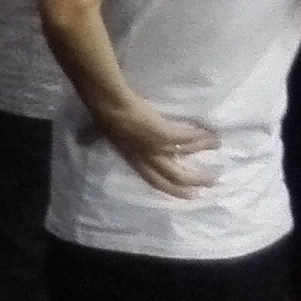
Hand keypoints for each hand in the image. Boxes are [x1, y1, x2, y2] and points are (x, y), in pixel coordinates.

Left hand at [91, 101, 218, 197]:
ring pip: (185, 158)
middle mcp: (148, 158)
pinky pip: (188, 138)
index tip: (187, 195)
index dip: (171, 189)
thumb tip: (82, 140)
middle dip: (194, 182)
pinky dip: (200, 137)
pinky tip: (210, 134)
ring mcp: (158, 148)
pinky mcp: (166, 135)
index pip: (155, 180)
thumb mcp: (100, 133)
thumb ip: (93, 138)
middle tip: (211, 183)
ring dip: (202, 153)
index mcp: (134, 160)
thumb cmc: (104, 118)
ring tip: (217, 148)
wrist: (110, 106)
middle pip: (175, 178)